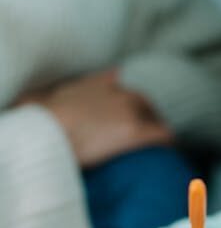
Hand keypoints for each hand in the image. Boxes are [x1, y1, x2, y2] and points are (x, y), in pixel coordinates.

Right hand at [16, 71, 172, 166]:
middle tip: (146, 137)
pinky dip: (168, 142)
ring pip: (156, 119)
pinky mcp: (135, 131)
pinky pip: (164, 135)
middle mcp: (122, 93)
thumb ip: (83, 85)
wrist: (46, 134)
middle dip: (148, 120)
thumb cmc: (46, 120)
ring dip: (157, 132)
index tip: (137, 120)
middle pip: (147, 106)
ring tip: (157, 147)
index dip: (136, 109)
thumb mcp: (60, 94)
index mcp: (106, 84)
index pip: (132, 92)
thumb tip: (107, 75)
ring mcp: (130, 111)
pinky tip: (168, 151)